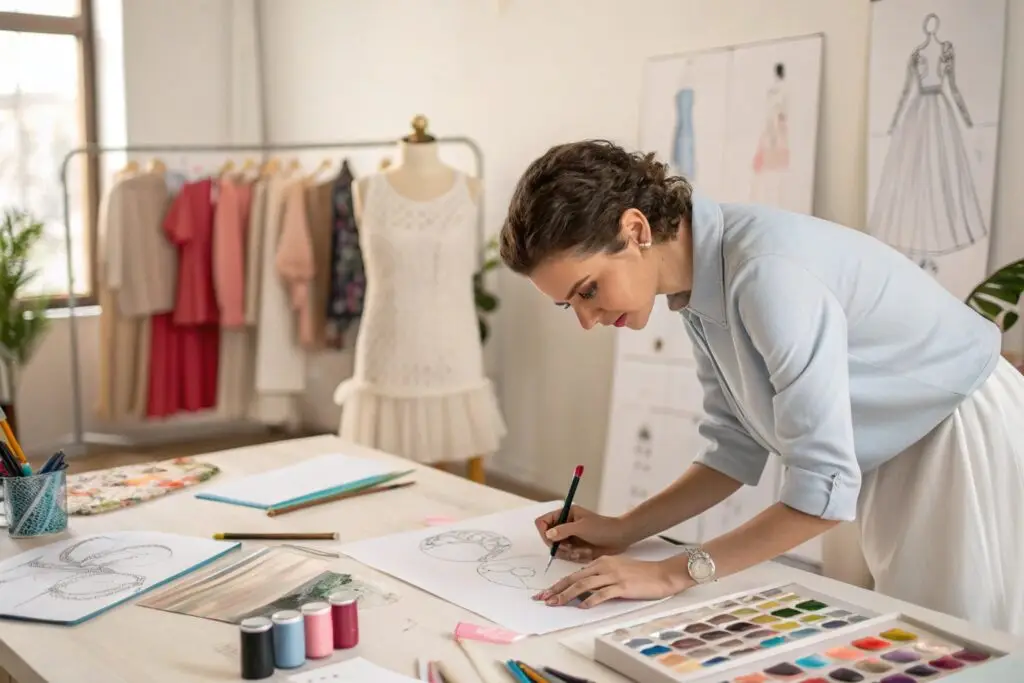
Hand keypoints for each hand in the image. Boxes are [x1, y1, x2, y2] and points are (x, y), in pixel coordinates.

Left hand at [532, 555, 686, 607]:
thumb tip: (584, 590)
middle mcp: (604, 566)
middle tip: (542, 599)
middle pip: (575, 578)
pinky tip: (582, 607)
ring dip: (567, 595)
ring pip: (584, 585)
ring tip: (556, 603)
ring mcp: (613, 576)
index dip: (559, 584)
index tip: (546, 592)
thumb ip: (600, 576)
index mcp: (601, 562)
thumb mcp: (617, 569)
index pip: (575, 574)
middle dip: (556, 589)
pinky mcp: (623, 586)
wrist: (662, 573)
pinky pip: (603, 594)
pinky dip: (591, 600)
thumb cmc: (641, 573)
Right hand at [534, 505, 631, 561]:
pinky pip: (566, 555)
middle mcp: (564, 525)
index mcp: (565, 514)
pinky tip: (585, 554)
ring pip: (557, 549)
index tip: (552, 541)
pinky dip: (574, 556)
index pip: (543, 522)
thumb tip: (548, 535)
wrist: (619, 538)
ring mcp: (569, 537)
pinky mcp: (575, 547)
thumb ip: (563, 530)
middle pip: (548, 538)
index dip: (544, 533)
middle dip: (558, 546)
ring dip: (568, 553)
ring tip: (581, 551)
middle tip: (570, 549)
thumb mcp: (581, 527)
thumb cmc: (602, 527)